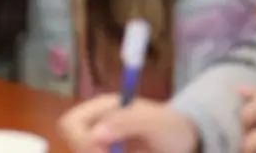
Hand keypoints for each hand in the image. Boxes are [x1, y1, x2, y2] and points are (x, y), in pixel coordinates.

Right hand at [59, 94, 198, 152]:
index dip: (81, 142)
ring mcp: (102, 143)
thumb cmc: (172, 126)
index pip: (71, 123)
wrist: (185, 140)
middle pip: (73, 145)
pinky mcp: (107, 152)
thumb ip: (127, 122)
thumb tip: (95, 134)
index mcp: (104, 108)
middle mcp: (97, 125)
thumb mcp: (156, 122)